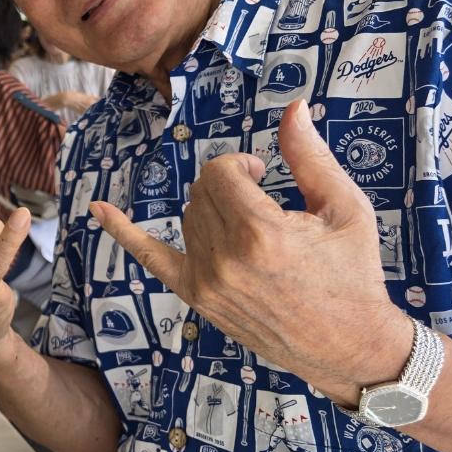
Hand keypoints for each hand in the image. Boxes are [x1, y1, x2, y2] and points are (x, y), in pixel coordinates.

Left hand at [90, 99, 411, 404]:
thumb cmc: (353, 273)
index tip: (263, 175)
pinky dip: (124, 233)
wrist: (350, 346)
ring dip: (210, 209)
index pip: (219, 173)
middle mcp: (225, 259)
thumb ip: (309, 155)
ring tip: (248, 225)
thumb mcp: (343, 208)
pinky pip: (150, 259)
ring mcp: (206, 282)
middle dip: (226, 185)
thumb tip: (294, 105)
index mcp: (260, 232)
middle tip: (260, 198)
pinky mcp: (197, 297)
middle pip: (200, 192)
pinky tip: (98, 209)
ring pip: (186, 218)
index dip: (240, 166)